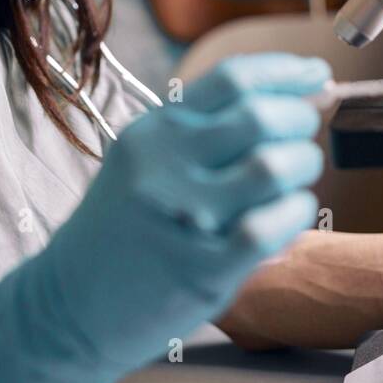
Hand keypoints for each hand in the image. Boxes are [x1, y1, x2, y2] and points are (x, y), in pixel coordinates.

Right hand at [0, 52, 329, 382]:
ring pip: (275, 167)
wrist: (66, 310)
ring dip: (302, 166)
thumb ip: (208, 132)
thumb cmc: (120, 231)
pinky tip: (289, 213)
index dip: (287, 72)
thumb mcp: (143, 162)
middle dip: (300, 121)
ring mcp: (185, 217)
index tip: (317, 74)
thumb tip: (299, 94)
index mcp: (154, 132)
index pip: (234, 79)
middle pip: (262, 117)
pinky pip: (273, 225)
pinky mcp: (203, 269)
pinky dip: (296, 212)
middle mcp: (166, 166)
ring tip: (294, 178)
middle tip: (301, 137)